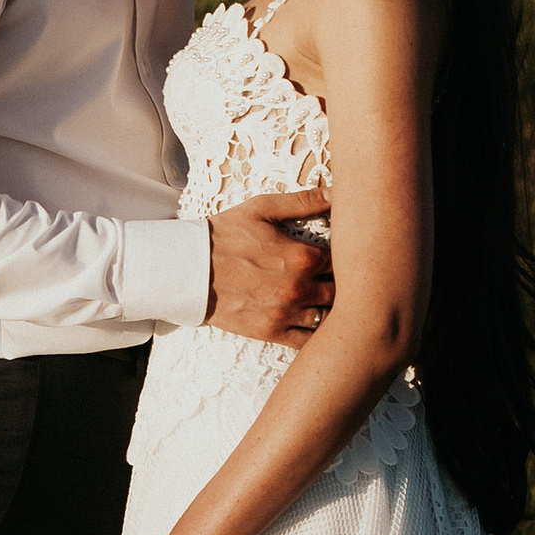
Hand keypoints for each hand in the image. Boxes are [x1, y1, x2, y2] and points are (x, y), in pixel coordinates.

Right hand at [206, 194, 332, 344]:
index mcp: (302, 257)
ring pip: (330, 318)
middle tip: (340, 279)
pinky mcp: (271, 332)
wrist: (187, 268)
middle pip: (343, 292)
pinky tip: (315, 323)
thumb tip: (337, 193)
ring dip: (333, 310)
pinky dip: (317, 335)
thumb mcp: (261, 209)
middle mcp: (299, 288)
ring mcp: (285, 313)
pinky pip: (307, 341)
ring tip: (328, 300)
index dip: (347, 258)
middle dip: (345, 285)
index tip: (343, 255)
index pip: (345, 261)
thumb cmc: (224, 235)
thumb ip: (302, 202)